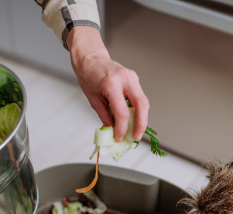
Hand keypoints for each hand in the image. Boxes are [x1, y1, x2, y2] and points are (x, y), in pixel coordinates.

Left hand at [67, 26, 148, 141]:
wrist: (90, 57)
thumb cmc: (88, 76)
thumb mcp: (93, 99)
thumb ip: (105, 116)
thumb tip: (113, 131)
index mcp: (111, 84)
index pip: (122, 112)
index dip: (122, 128)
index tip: (119, 138)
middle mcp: (125, 78)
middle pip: (142, 105)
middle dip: (141, 124)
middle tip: (135, 137)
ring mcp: (132, 76)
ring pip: (144, 101)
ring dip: (141, 118)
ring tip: (134, 130)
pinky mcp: (134, 78)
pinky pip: (140, 96)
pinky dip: (138, 109)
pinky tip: (132, 118)